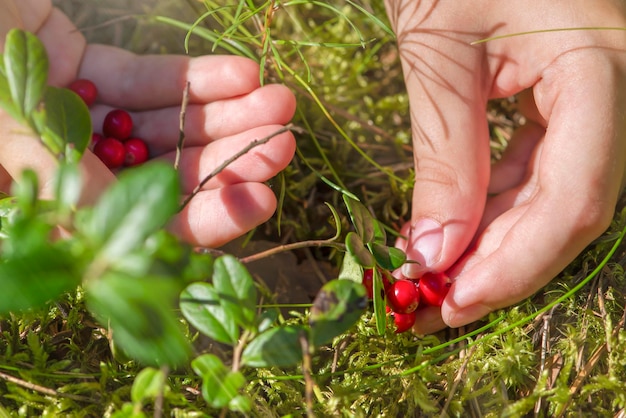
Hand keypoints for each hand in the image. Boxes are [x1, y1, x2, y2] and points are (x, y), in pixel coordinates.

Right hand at [0, 0, 295, 246]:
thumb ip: (52, 174)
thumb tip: (116, 234)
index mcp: (43, 200)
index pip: (137, 228)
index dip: (203, 218)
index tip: (260, 199)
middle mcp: (66, 166)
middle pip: (167, 175)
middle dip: (232, 158)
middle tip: (285, 140)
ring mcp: (77, 118)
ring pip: (167, 127)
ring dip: (227, 115)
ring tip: (280, 99)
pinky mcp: (84, 71)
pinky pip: (147, 80)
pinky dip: (192, 78)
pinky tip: (241, 73)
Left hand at [385, 0, 625, 332]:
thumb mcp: (439, 52)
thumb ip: (444, 156)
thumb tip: (435, 252)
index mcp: (601, 64)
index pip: (576, 197)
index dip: (516, 264)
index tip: (454, 303)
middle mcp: (614, 89)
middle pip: (569, 209)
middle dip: (498, 267)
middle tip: (433, 307)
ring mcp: (593, 97)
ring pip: (551, 199)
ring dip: (490, 245)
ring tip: (431, 277)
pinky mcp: (564, 101)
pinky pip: (535, 172)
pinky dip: (489, 209)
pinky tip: (447, 230)